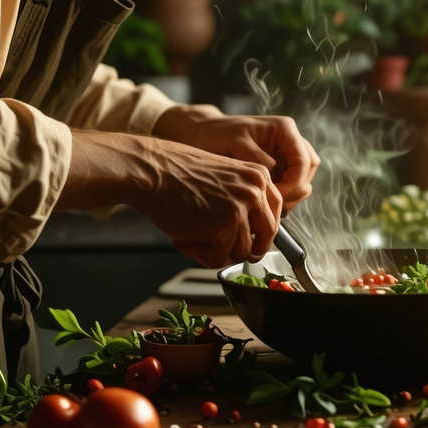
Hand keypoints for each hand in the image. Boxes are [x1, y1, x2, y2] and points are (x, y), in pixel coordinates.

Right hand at [63, 131, 283, 267]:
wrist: (153, 170)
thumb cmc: (179, 173)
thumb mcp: (225, 177)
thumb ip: (243, 199)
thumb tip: (253, 235)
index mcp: (259, 175)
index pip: (275, 214)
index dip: (259, 231)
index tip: (247, 238)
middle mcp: (256, 190)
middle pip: (266, 237)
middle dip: (245, 247)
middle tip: (223, 247)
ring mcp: (242, 209)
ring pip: (243, 251)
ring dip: (219, 251)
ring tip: (196, 238)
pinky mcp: (225, 228)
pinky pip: (220, 258)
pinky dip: (203, 256)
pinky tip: (188, 240)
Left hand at [154, 105, 319, 209]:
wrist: (201, 136)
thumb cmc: (216, 135)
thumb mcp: (236, 144)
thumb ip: (258, 159)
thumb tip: (276, 174)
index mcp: (284, 129)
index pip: (304, 160)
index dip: (295, 182)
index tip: (278, 196)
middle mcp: (289, 141)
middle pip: (308, 170)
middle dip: (295, 190)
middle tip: (274, 204)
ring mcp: (284, 155)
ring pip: (301, 180)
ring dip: (290, 195)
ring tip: (268, 205)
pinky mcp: (276, 168)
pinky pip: (288, 185)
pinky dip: (281, 196)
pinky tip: (263, 203)